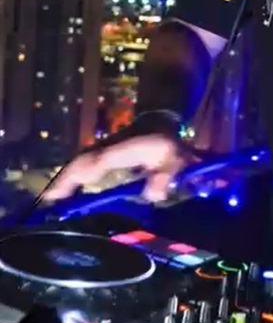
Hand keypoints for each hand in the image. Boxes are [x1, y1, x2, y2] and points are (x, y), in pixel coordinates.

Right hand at [42, 134, 194, 202]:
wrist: (159, 122)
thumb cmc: (166, 145)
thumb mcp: (173, 160)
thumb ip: (165, 177)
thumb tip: (153, 195)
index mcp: (129, 147)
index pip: (105, 157)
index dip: (90, 169)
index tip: (74, 184)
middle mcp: (111, 146)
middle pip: (85, 159)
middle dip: (67, 177)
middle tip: (50, 200)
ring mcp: (104, 148)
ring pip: (80, 161)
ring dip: (65, 178)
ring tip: (50, 198)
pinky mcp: (101, 152)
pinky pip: (82, 163)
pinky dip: (70, 176)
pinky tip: (61, 191)